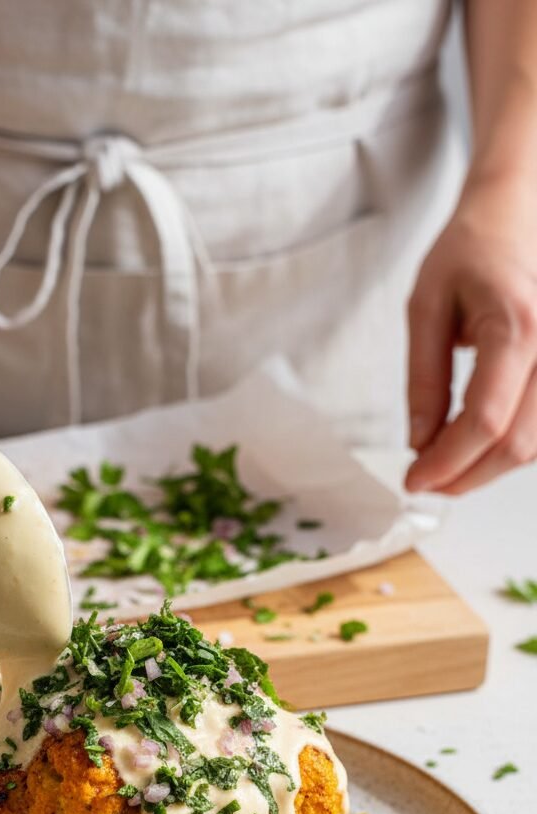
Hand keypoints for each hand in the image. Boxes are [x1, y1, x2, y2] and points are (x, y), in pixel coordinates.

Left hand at [405, 175, 536, 493]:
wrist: (520, 211)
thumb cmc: (473, 249)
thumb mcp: (426, 308)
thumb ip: (424, 380)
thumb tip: (420, 443)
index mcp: (516, 323)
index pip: (485, 420)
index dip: (446, 462)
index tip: (414, 479)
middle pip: (518, 444)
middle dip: (466, 476)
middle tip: (427, 482)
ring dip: (490, 467)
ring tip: (447, 463)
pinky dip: (514, 445)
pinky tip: (480, 443)